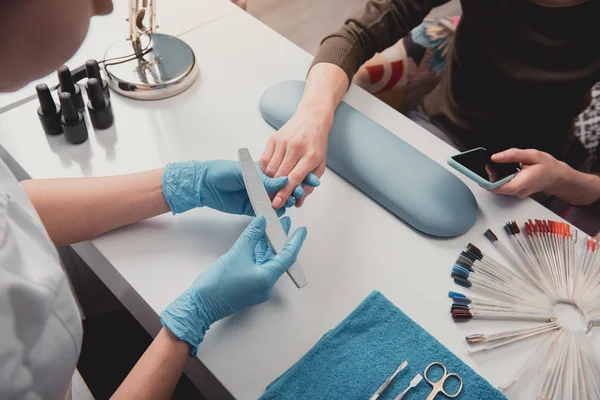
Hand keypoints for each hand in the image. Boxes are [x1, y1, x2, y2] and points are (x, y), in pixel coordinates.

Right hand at [160, 216, 306, 354]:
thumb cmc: (218, 282)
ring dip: (269, 246)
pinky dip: (259, 254)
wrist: (200, 304)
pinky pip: (259, 268)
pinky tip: (258, 242)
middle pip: (278, 259)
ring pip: (267, 262)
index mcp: (267, 278)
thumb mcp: (237, 253)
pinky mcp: (249, 287)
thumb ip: (252, 235)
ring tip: (271, 228)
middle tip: (283, 223)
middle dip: (280, 240)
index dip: (295, 241)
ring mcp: (257, 287)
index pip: (288, 257)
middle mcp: (266, 285)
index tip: (301, 230)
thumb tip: (262, 222)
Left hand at [163, 160, 303, 215]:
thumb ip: (262, 179)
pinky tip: (280, 212)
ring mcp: (257, 197)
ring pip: (277, 201)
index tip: (310, 179)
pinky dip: (274, 214)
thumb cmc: (220, 171)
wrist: (202, 185)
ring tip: (292, 202)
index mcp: (262, 172)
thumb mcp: (242, 172)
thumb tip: (280, 181)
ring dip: (286, 202)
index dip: (298, 176)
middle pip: (284, 189)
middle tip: (301, 192)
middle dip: (294, 190)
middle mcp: (262, 184)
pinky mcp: (251, 208)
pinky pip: (266, 213)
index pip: (284, 174)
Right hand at [260, 105, 330, 208]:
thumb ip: (310, 184)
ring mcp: (283, 142)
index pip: (294, 178)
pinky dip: (264, 171)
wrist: (311, 119)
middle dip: (274, 191)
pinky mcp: (273, 139)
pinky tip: (268, 175)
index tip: (277, 203)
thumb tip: (298, 202)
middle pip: (279, 175)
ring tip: (269, 189)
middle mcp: (296, 148)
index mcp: (310, 156)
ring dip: (268, 182)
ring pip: (270, 169)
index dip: (284, 192)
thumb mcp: (320, 164)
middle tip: (271, 200)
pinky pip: (264, 160)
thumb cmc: (316, 144)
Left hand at [490, 149, 568, 197]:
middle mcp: (518, 191)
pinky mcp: (516, 192)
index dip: (487, 181)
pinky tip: (503, 171)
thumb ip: (513, 155)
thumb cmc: (547, 166)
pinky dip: (500, 179)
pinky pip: (504, 187)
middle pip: (496, 188)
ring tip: (496, 166)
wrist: (557, 176)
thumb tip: (495, 157)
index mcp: (522, 182)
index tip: (484, 172)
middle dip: (489, 177)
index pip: (499, 188)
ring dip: (494, 177)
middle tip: (489, 165)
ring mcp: (517, 193)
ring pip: (499, 188)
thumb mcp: (532, 155)